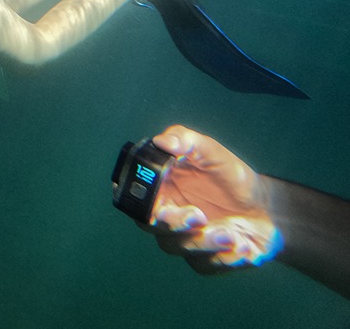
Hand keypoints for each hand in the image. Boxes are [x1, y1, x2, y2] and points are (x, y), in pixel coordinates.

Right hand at [147, 124, 279, 270]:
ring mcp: (185, 239)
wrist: (266, 208)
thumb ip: (185, 140)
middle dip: (174, 224)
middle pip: (152, 227)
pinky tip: (243, 245)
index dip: (140, 202)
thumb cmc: (231, 177)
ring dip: (205, 243)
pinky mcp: (205, 259)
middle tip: (199, 216)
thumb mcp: (211, 152)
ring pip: (180, 247)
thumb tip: (162, 141)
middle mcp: (167, 215)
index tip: (161, 200)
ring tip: (231, 234)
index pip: (136, 199)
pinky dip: (224, 258)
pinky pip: (206, 264)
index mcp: (160, 189)